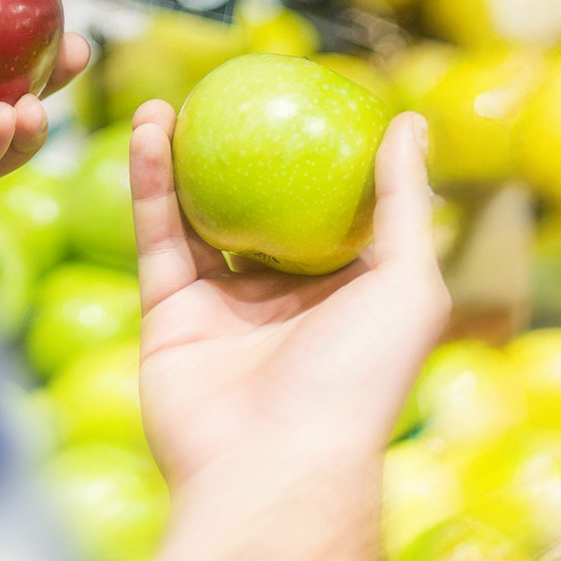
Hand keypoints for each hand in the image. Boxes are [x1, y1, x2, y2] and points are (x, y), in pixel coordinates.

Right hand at [121, 102, 447, 560]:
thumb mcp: (408, 283)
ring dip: (183, 156)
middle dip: (242, 154)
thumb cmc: (357, 379)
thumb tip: (411, 121)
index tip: (305, 96)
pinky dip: (150, 182)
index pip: (332, 214)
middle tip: (229, 94)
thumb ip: (405, 202)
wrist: (273, 466)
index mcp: (345, 295)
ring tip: (175, 98)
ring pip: (198, 217)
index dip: (319, 158)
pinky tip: (149, 128)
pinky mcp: (168, 315)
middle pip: (258, 210)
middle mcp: (282, 301)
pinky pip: (158, 236)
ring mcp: (222, 309)